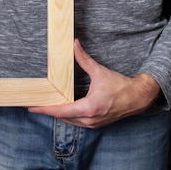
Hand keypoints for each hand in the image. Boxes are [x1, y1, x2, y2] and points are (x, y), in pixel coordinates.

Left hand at [28, 40, 160, 128]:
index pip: (60, 111)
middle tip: (34, 105)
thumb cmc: (120, 86)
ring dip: (58, 114)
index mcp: (88, 108)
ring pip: (69, 121)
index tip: (32, 108)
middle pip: (62, 117)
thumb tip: (74, 44)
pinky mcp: (96, 124)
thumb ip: (84, 59)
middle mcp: (89, 119)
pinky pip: (77, 122)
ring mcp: (93, 124)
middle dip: (48, 111)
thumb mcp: (99, 71)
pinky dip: (68, 116)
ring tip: (45, 106)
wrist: (138, 98)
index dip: (45, 109)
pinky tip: (62, 109)